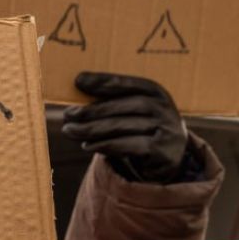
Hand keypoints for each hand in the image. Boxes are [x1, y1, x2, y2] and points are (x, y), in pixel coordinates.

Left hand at [62, 72, 189, 183]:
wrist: (169, 158)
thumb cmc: (141, 130)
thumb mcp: (132, 113)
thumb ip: (111, 105)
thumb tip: (74, 105)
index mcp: (156, 92)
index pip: (128, 83)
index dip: (103, 81)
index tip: (78, 80)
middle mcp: (164, 108)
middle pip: (125, 105)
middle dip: (93, 109)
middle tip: (68, 115)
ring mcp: (166, 130)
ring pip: (124, 126)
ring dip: (93, 128)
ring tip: (71, 131)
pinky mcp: (162, 152)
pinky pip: (129, 146)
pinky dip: (105, 145)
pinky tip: (87, 145)